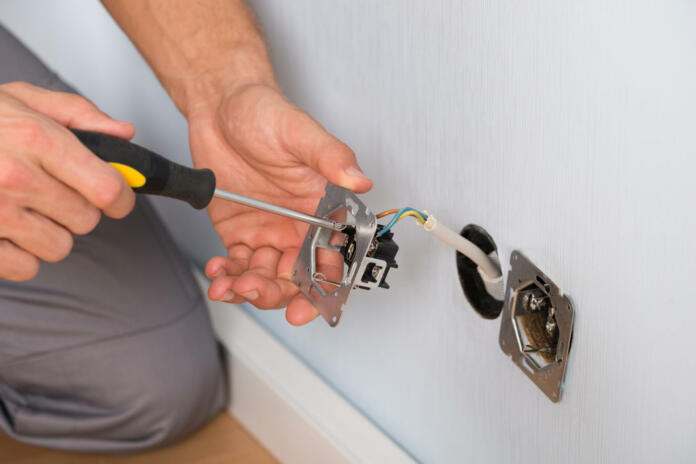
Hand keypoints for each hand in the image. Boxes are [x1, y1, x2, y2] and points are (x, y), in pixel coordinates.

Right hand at [0, 82, 135, 280]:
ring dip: (49, 232)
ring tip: (22, 208)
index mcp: (36, 139)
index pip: (108, 189)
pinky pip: (26, 268)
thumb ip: (78, 115)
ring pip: (59, 247)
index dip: (120, 198)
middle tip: (51, 192)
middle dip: (77, 208)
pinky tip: (4, 229)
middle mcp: (16, 177)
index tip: (116, 197)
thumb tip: (123, 135)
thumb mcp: (20, 98)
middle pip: (86, 220)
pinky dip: (20, 254)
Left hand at [193, 84, 371, 325]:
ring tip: (229, 285)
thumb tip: (360, 180)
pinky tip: (218, 274)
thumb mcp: (299, 130)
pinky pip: (238, 266)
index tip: (305, 307)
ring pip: (268, 278)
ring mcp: (269, 231)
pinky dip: (228, 276)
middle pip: (299, 277)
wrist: (219, 105)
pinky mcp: (240, 233)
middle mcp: (300, 225)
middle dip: (278, 293)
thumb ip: (330, 157)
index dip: (325, 287)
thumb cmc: (264, 112)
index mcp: (324, 207)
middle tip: (254, 290)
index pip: (334, 256)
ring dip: (249, 289)